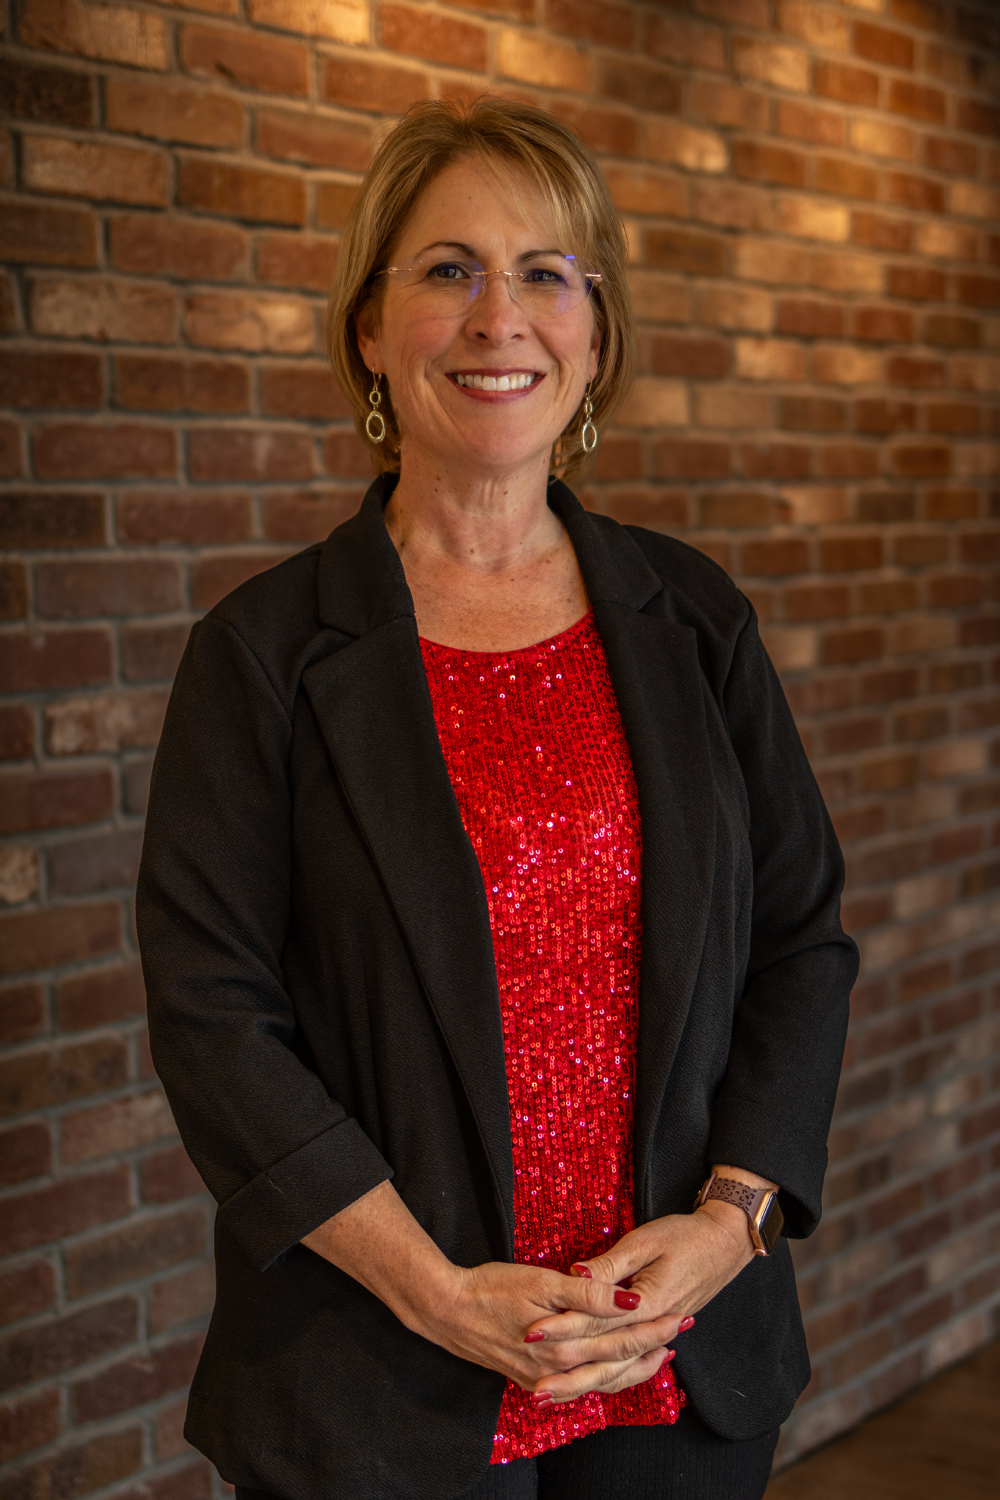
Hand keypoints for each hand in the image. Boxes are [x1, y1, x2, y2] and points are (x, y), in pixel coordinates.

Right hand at [413, 1259, 675, 1395]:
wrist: (445, 1310)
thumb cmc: (492, 1288)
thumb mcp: (541, 1281)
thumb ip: (588, 1294)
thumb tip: (631, 1299)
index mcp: (567, 1344)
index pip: (624, 1340)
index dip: (655, 1329)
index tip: (682, 1316)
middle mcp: (559, 1369)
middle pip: (617, 1364)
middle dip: (652, 1349)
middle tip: (681, 1331)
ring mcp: (543, 1378)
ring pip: (599, 1381)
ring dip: (631, 1369)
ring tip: (657, 1356)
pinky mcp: (529, 1377)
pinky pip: (577, 1386)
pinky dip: (600, 1378)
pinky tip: (606, 1371)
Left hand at [520, 1201, 755, 1403]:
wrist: (726, 1243)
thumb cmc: (685, 1236)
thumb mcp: (644, 1242)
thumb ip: (609, 1266)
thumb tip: (576, 1274)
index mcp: (647, 1303)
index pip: (596, 1321)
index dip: (563, 1328)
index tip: (533, 1335)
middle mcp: (653, 1326)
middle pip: (605, 1355)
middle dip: (569, 1373)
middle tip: (536, 1388)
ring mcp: (658, 1332)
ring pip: (619, 1367)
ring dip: (585, 1382)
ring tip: (555, 1394)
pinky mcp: (660, 1330)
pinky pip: (633, 1363)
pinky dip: (611, 1376)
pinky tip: (591, 1383)